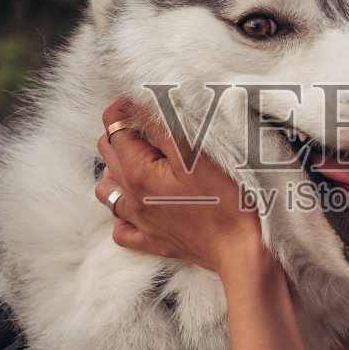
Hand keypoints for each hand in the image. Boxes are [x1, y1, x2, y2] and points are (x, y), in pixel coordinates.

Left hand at [94, 99, 267, 274]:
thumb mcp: (197, 153)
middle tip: (147, 123)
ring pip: (106, 191)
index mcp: (138, 172)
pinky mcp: (153, 241)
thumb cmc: (226, 201)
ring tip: (139, 160)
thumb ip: (164, 125)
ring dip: (116, 171)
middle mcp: (131, 197)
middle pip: (107, 154)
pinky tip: (138, 203)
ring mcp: (140, 222)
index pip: (114, 128)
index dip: (123, 108)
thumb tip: (141, 102)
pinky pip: (121, 229)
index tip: (138, 100)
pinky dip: (122, 213)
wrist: (241, 249)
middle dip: (120, 132)